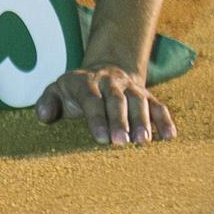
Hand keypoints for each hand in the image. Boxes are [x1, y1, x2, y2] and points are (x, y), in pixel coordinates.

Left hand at [35, 63, 175, 145]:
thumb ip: (48, 102)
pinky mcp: (146, 95)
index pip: (91, 98)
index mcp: (86, 82)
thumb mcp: (58, 91)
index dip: (97, 117)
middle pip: (117, 99)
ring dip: (143, 120)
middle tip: (122, 143)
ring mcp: (130, 88)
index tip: (101, 138)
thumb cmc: (76, 91)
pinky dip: (165, 119)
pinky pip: (158, 105)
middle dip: (121, 120)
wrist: (105, 71)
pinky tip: (170, 136)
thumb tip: (43, 116)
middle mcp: (110, 82)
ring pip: (140, 100)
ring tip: (144, 142)